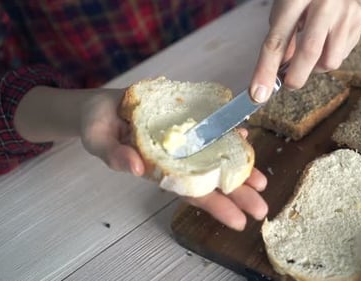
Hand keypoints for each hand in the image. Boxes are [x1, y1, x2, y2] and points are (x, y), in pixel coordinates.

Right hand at [83, 99, 267, 230]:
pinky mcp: (187, 121)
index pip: (191, 194)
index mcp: (159, 171)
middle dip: (238, 194)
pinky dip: (228, 133)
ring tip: (262, 181)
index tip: (239, 222)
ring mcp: (185, 142)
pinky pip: (212, 129)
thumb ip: (114, 155)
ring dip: (241, 168)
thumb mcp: (98, 140)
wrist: (103, 104)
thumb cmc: (98, 126)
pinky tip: (244, 135)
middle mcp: (177, 160)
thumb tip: (136, 167)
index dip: (215, 207)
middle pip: (211, 180)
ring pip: (217, 158)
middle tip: (262, 208)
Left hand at [250, 0, 360, 102]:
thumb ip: (282, 38)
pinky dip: (331, 54)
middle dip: (296, 77)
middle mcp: (325, 1)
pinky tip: (329, 38)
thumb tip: (279, 73)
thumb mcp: (286, 7)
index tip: (257, 94)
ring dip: (316, 66)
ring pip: (330, 60)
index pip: (277, 40)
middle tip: (289, 84)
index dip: (265, 70)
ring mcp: (347, 10)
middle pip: (309, 52)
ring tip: (313, 49)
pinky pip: (343, 54)